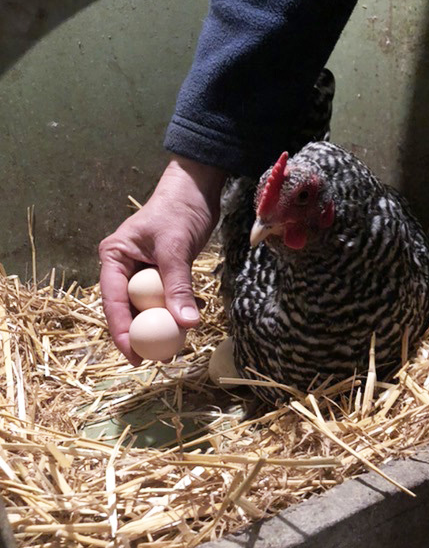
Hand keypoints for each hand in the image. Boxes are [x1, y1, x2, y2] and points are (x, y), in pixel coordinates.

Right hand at [99, 155, 226, 364]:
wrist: (197, 189)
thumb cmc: (178, 210)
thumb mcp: (175, 248)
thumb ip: (178, 285)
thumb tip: (186, 324)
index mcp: (114, 257)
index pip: (112, 301)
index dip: (121, 332)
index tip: (133, 356)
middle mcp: (124, 267)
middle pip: (128, 309)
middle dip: (141, 335)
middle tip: (156, 358)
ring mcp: (144, 272)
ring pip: (148, 307)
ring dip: (162, 324)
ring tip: (177, 344)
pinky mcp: (164, 273)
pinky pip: (166, 299)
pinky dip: (177, 309)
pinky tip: (193, 316)